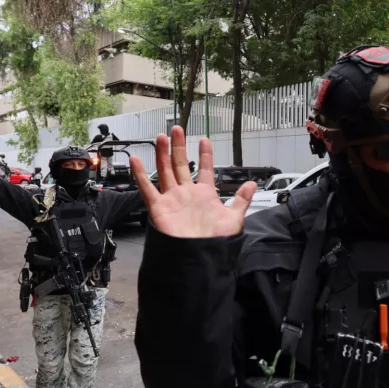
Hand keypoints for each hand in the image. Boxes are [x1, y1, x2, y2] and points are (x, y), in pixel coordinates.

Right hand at [131, 126, 256, 237]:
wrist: (197, 257)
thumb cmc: (214, 242)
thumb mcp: (234, 218)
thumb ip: (241, 200)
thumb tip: (252, 185)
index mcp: (204, 195)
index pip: (204, 170)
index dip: (205, 155)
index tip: (205, 141)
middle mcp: (187, 195)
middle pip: (180, 165)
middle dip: (179, 147)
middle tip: (177, 130)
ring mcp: (172, 199)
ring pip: (165, 171)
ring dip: (162, 154)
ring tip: (161, 137)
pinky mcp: (159, 207)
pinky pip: (147, 188)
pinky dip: (141, 174)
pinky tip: (136, 160)